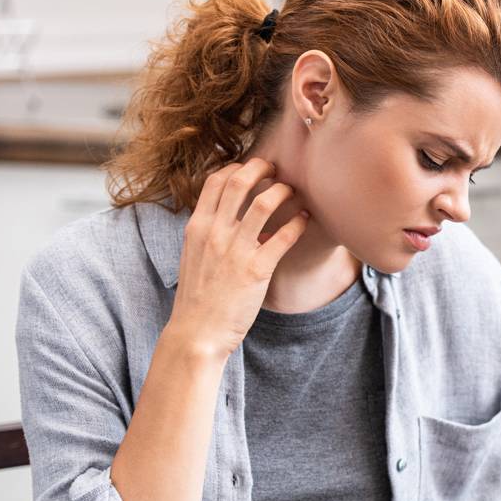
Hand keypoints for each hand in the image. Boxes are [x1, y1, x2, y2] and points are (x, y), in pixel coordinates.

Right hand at [166, 158, 308, 359]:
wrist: (197, 333)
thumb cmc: (198, 298)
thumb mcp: (195, 258)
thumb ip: (213, 236)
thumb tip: (246, 225)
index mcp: (197, 228)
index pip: (214, 181)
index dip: (236, 167)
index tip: (252, 168)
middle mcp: (214, 233)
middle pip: (238, 182)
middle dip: (261, 168)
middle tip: (277, 168)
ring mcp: (235, 250)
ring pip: (263, 203)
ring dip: (283, 191)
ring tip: (293, 191)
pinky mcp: (257, 270)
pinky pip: (283, 237)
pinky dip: (298, 223)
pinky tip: (305, 220)